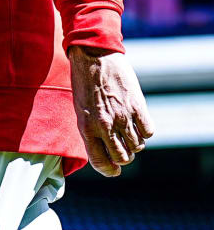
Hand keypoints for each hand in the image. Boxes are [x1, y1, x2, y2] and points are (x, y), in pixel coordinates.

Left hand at [69, 45, 154, 176]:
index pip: (99, 161)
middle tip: (124, 149)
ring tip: (129, 132)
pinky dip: (145, 131)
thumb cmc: (84, 84)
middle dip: (125, 157)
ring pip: (137, 146)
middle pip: (123, 157)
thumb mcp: (81, 110)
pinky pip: (148, 131)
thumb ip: (91, 131)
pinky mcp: (137, 106)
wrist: (94, 58)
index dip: (109, 170)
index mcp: (86, 128)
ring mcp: (122, 117)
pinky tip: (139, 122)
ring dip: (135, 144)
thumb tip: (104, 151)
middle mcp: (105, 126)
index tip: (115, 171)